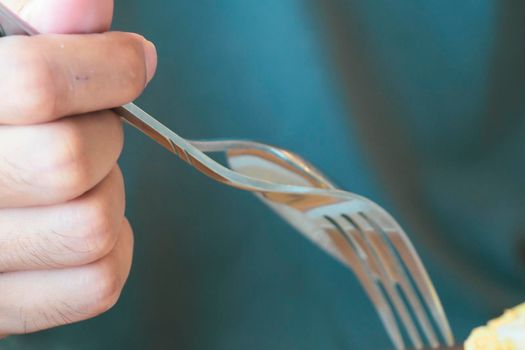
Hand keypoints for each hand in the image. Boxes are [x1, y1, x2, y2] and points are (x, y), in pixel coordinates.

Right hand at [0, 0, 156, 336]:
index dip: (106, 66)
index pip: (33, 86)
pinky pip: (99, 282)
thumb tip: (88, 6)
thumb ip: (32, 30)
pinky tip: (86, 219)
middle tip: (85, 127)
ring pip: (92, 226)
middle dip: (102, 134)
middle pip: (70, 160)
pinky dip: (115, 248)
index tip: (133, 60)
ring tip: (78, 181)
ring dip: (107, 193)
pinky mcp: (3, 309)